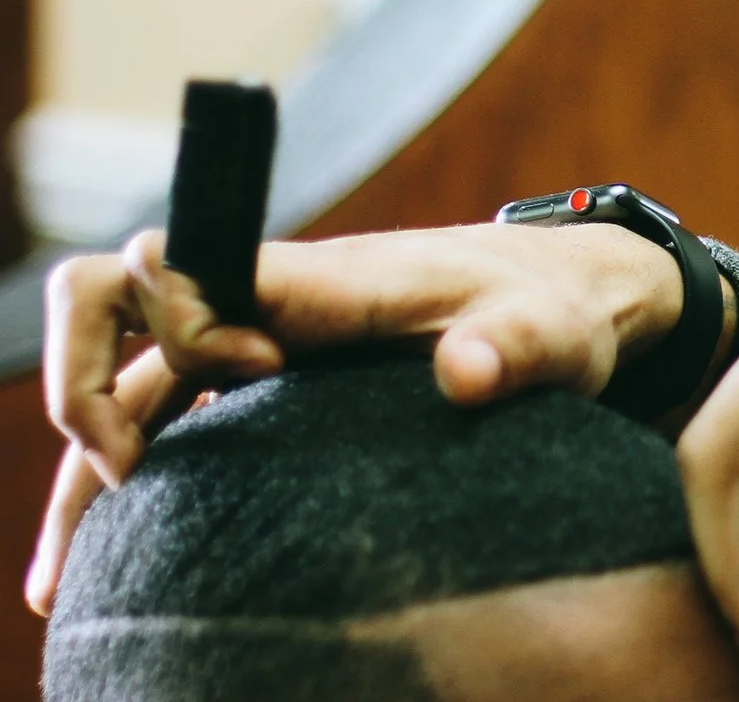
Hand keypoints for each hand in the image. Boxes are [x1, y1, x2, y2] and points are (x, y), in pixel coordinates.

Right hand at [28, 220, 689, 614]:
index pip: (179, 262)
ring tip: (67, 583)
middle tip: (125, 482)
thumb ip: (513, 350)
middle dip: (83, 390)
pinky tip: (109, 564)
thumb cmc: (553, 311)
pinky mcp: (266, 379)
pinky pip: (161, 416)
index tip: (258, 374)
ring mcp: (255, 337)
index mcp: (315, 276)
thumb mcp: (552, 335)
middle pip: (110, 309)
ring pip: (126, 381)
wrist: (564, 298)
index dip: (186, 321)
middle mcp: (264, 299)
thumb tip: (467, 374)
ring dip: (83, 461)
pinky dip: (121, 479)